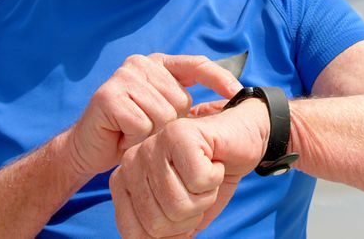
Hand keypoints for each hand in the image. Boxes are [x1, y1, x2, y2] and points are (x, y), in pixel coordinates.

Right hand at [64, 53, 242, 176]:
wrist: (88, 149)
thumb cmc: (132, 132)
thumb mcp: (165, 113)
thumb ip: (186, 102)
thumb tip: (228, 100)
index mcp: (159, 64)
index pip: (197, 65)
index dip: (220, 79)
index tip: (239, 94)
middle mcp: (142, 64)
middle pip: (181, 100)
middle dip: (170, 124)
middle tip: (147, 128)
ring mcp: (124, 77)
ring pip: (164, 115)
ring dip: (151, 134)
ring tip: (134, 132)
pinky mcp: (109, 95)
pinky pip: (143, 124)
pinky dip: (134, 138)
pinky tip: (122, 135)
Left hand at [110, 99, 269, 237]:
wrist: (239, 138)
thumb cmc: (208, 177)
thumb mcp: (183, 212)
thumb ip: (163, 234)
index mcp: (124, 182)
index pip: (135, 234)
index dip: (171, 233)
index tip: (184, 208)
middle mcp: (131, 162)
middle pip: (159, 222)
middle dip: (190, 214)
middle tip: (198, 188)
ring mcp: (153, 144)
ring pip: (180, 203)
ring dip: (205, 195)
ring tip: (205, 173)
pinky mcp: (179, 133)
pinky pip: (199, 181)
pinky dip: (215, 177)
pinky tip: (212, 159)